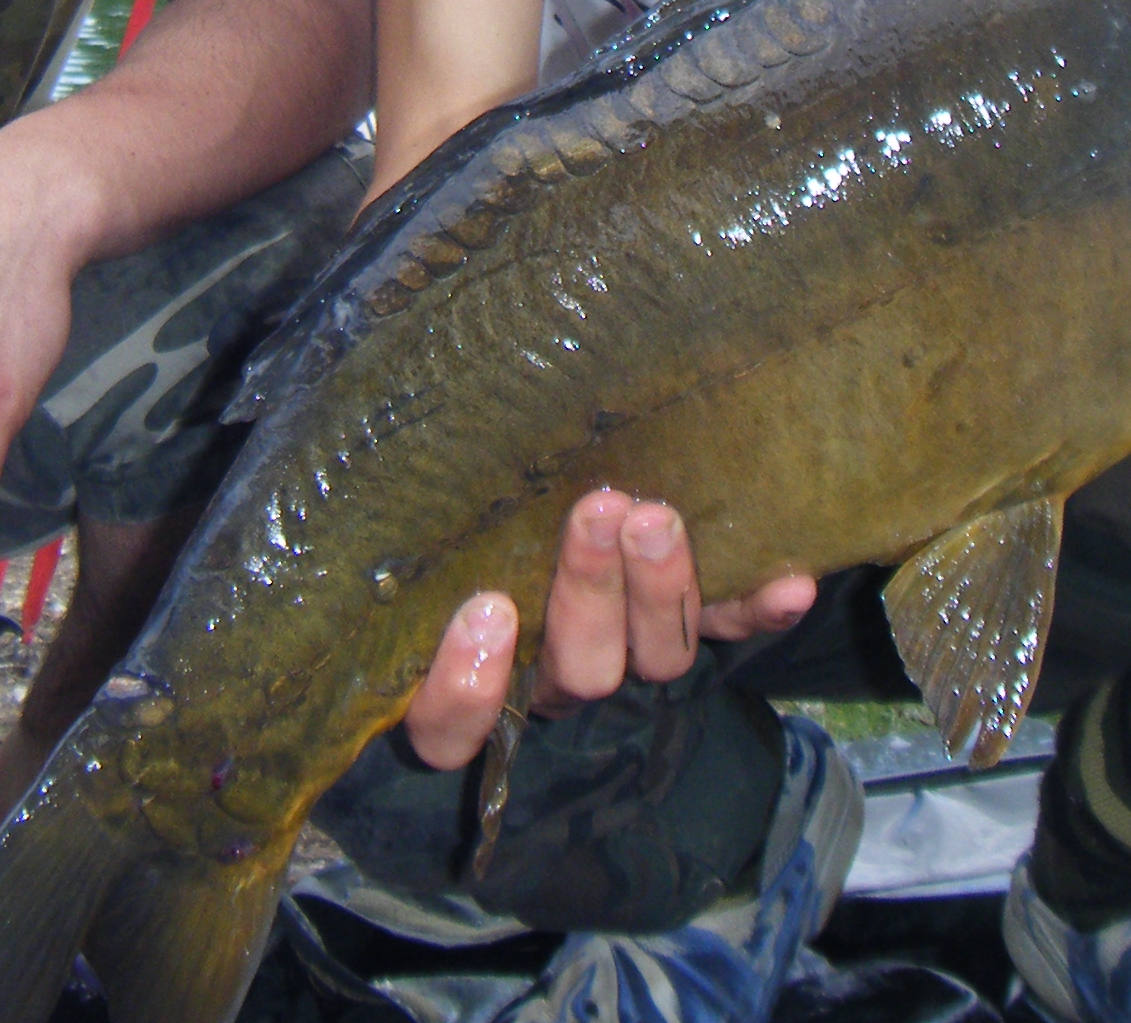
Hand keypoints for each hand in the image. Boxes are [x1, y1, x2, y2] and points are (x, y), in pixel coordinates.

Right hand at [398, 489, 817, 768]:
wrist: (536, 518)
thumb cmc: (444, 518)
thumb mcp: (407, 523)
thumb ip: (387, 502)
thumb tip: (339, 401)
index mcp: (466, 681)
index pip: (449, 729)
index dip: (467, 687)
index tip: (485, 611)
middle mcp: (549, 681)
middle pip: (575, 674)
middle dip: (588, 596)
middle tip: (596, 511)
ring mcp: (625, 659)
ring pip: (652, 659)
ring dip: (662, 590)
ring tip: (656, 515)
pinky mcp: (686, 628)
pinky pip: (727, 633)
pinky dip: (757, 609)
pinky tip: (790, 583)